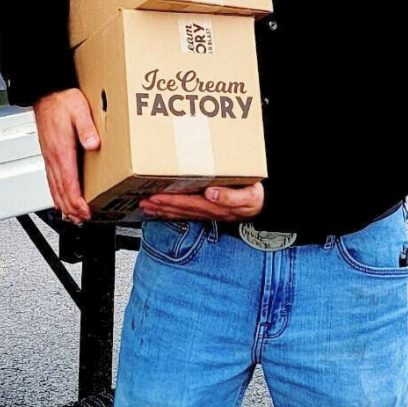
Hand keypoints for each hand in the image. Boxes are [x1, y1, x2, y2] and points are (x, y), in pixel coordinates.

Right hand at [32, 88, 100, 223]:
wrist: (46, 92)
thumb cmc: (63, 100)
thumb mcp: (80, 110)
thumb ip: (87, 128)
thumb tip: (93, 144)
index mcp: (61, 150)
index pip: (68, 183)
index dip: (77, 201)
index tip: (85, 212)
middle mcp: (53, 157)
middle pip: (60, 191)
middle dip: (71, 208)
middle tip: (83, 220)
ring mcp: (49, 157)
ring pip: (54, 188)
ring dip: (64, 204)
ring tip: (74, 216)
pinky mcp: (49, 154)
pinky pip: (51, 180)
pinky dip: (57, 193)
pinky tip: (61, 198)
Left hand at [140, 182, 263, 222]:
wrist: (263, 204)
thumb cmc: (256, 197)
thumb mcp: (249, 196)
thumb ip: (231, 196)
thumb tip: (211, 193)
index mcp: (217, 206)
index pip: (189, 204)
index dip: (172, 201)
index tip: (157, 196)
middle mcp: (209, 210)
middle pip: (180, 210)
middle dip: (161, 206)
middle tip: (144, 201)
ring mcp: (207, 212)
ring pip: (180, 212)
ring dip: (162, 210)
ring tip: (146, 206)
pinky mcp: (207, 210)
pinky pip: (185, 213)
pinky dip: (171, 211)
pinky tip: (161, 209)